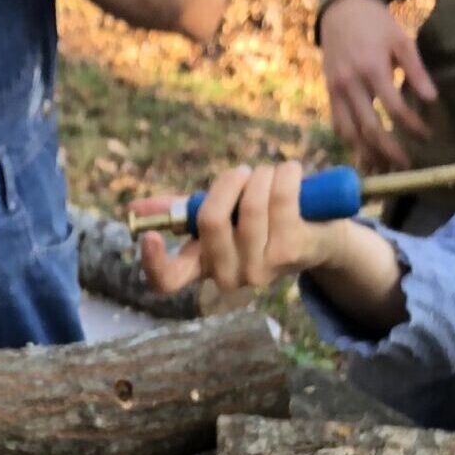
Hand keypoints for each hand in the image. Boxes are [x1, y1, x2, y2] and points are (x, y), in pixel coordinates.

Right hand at [136, 163, 346, 296]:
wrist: (319, 236)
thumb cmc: (261, 223)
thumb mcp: (220, 218)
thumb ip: (180, 211)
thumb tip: (134, 209)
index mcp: (203, 267)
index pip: (167, 281)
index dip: (153, 262)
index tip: (147, 235)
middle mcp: (229, 277)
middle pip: (210, 220)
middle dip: (228, 182)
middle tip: (242, 172)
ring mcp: (261, 269)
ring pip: (250, 205)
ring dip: (261, 175)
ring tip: (271, 174)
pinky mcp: (291, 252)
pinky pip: (281, 198)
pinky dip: (286, 175)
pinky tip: (292, 172)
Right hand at [317, 0, 435, 170]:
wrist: (340, 9)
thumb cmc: (376, 23)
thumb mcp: (401, 39)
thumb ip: (416, 70)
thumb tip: (432, 99)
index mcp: (372, 69)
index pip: (394, 108)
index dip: (413, 126)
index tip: (427, 136)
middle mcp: (351, 84)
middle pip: (369, 128)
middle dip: (388, 151)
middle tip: (405, 167)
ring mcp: (336, 90)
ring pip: (349, 132)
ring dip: (366, 154)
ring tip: (383, 169)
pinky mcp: (328, 92)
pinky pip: (337, 124)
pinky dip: (349, 141)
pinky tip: (362, 152)